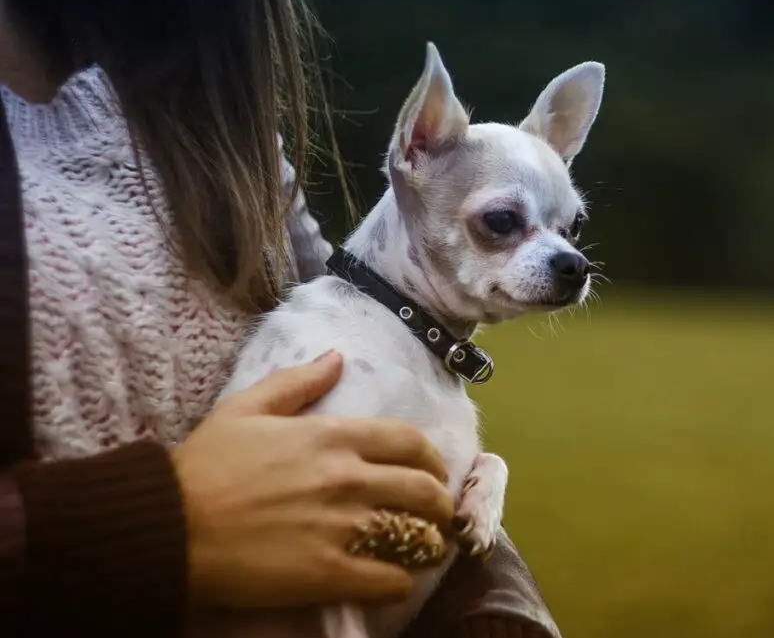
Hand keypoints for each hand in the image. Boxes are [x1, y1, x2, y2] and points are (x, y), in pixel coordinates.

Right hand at [171, 350, 453, 608]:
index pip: (410, 442)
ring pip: (417, 536)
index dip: (431, 460)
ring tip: (424, 551)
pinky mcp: (328, 573)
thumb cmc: (204, 465)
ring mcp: (342, 526)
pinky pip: (390, 580)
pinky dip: (401, 582)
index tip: (431, 473)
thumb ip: (297, 382)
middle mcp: (348, 477)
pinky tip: (394, 581)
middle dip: (440, 505)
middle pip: (425, 490)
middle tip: (435, 517)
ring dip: (428, 545)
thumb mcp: (246, 408)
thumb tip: (337, 357)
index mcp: (333, 436)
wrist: (166, 525)